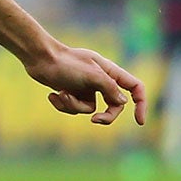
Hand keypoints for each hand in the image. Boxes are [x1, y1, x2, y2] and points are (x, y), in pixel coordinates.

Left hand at [25, 42, 146, 124]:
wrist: (40, 59)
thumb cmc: (66, 63)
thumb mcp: (92, 76)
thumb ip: (110, 88)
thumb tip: (123, 102)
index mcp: (111, 73)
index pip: (135, 88)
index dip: (141, 104)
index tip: (139, 121)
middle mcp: (101, 81)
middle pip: (114, 106)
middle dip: (104, 116)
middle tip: (95, 120)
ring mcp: (86, 88)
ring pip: (89, 110)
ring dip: (74, 105)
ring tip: (62, 94)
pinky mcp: (72, 93)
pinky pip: (74, 108)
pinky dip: (63, 104)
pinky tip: (52, 96)